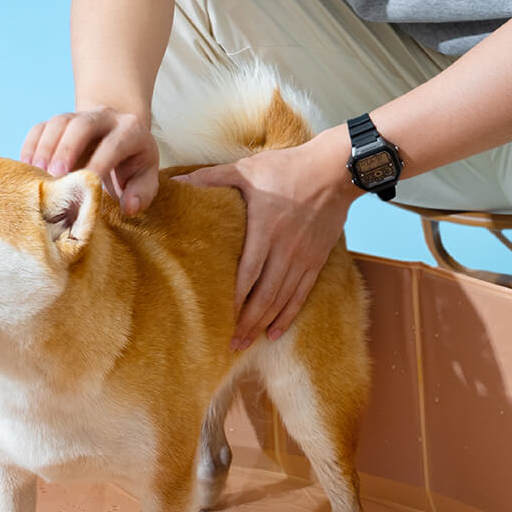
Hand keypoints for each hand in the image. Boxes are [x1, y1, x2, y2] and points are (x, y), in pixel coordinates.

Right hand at [21, 107, 159, 214]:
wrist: (118, 135)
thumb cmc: (131, 165)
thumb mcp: (145, 178)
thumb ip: (142, 193)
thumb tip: (129, 207)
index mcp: (130, 131)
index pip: (113, 145)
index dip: (99, 164)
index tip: (86, 185)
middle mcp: (104, 117)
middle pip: (82, 125)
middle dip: (67, 149)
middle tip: (54, 175)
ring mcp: (79, 116)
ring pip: (59, 123)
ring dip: (45, 147)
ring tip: (36, 172)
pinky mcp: (59, 123)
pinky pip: (42, 127)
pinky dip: (31, 145)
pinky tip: (25, 166)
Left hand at [174, 127, 359, 347]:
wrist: (335, 170)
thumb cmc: (286, 168)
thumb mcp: (246, 169)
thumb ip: (210, 179)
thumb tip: (175, 184)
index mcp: (265, 229)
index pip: (247, 273)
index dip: (234, 298)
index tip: (218, 318)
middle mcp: (286, 249)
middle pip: (264, 295)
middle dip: (245, 322)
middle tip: (229, 343)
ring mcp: (303, 257)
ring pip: (281, 300)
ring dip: (262, 324)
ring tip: (245, 344)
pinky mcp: (316, 261)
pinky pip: (301, 295)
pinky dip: (288, 316)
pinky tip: (274, 333)